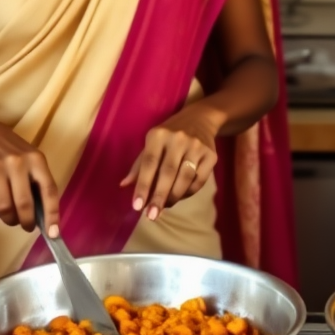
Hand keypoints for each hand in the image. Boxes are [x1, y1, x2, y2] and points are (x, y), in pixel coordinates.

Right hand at [0, 110, 60, 236]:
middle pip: (24, 205)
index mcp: (36, 160)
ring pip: (4, 208)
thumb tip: (42, 214)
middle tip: (26, 226)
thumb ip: (35, 181)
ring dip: (8, 219)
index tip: (54, 233)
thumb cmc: (9, 148)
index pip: (49, 190)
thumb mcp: (29, 157)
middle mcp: (18, 163)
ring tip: (10, 217)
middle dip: (26, 222)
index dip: (53, 214)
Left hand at [120, 105, 218, 219]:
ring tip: (165, 207)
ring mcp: (196, 146)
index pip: (149, 163)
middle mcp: (178, 138)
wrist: (200, 119)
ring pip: (185, 178)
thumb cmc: (169, 134)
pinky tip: (180, 196)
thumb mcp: (152, 143)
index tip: (136, 207)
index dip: (142, 186)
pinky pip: (199, 180)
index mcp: (158, 135)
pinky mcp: (211, 155)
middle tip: (151, 216)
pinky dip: (189, 192)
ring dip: (174, 197)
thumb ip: (139, 164)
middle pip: (168, 173)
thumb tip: (124, 185)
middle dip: (158, 197)